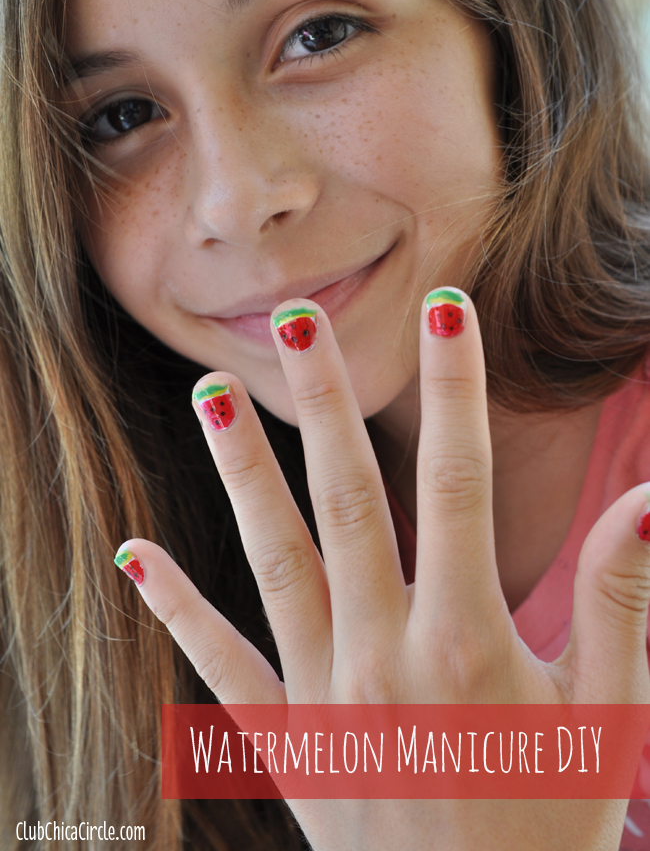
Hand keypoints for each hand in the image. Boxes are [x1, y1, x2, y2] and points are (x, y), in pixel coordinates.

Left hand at [116, 290, 649, 850]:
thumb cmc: (552, 821)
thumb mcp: (604, 712)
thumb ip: (617, 599)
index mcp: (468, 641)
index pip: (460, 484)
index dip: (458, 389)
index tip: (448, 310)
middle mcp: (383, 655)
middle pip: (349, 502)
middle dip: (325, 403)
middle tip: (296, 320)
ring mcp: (324, 696)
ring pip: (275, 561)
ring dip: (242, 475)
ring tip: (210, 398)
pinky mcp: (288, 740)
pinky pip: (223, 664)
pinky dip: (178, 608)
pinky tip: (137, 552)